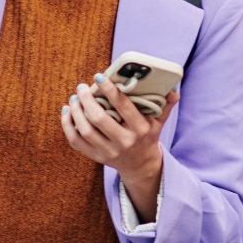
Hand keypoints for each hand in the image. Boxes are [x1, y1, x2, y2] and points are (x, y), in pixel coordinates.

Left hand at [62, 76, 176, 221]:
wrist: (140, 165)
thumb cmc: (148, 136)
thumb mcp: (159, 122)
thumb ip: (166, 105)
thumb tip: (174, 89)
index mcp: (140, 130)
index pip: (123, 107)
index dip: (110, 90)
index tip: (99, 77)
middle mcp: (124, 142)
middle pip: (99, 119)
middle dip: (87, 100)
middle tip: (82, 87)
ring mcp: (108, 152)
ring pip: (85, 130)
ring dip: (76, 111)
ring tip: (74, 97)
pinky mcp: (96, 157)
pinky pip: (76, 141)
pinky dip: (68, 126)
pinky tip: (67, 111)